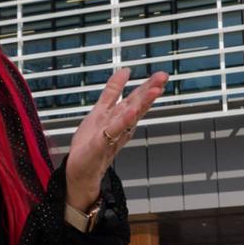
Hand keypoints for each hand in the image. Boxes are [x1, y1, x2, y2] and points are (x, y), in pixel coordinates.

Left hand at [63, 67, 166, 210]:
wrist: (80, 173)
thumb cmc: (90, 144)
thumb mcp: (100, 110)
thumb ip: (113, 91)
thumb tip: (125, 71)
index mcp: (118, 117)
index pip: (134, 99)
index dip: (146, 86)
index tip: (160, 75)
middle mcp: (118, 126)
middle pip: (135, 106)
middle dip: (149, 91)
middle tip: (162, 78)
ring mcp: (110, 137)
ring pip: (128, 118)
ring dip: (141, 104)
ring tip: (153, 91)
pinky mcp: (99, 146)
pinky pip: (111, 133)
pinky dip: (121, 123)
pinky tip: (130, 113)